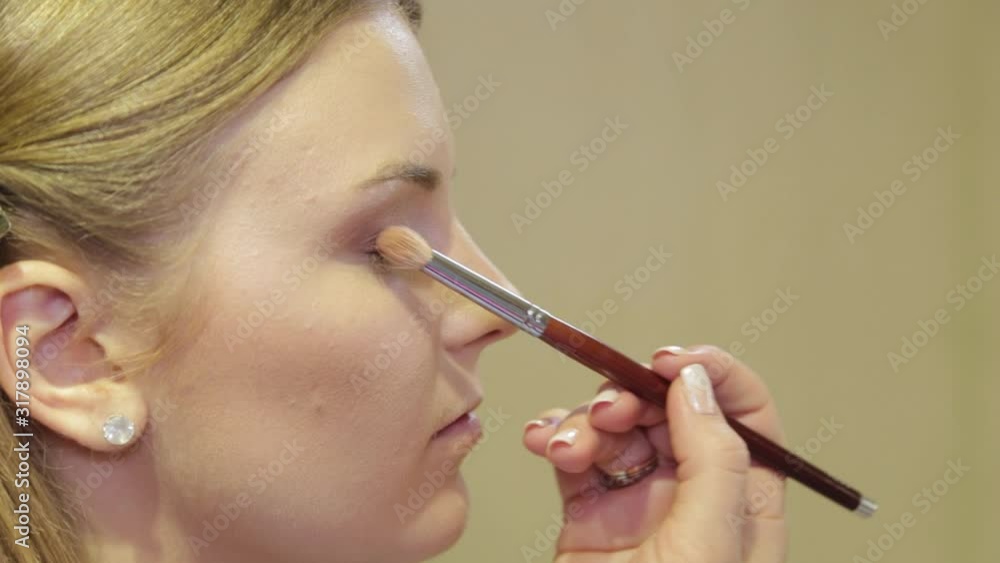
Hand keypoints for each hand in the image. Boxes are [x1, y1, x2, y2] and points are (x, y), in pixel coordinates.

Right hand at [522, 345, 787, 562]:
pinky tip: (543, 443)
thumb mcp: (707, 548)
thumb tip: (696, 385)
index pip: (748, 416)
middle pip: (673, 412)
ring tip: (566, 447)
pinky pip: (575, 454)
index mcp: (744, 505)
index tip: (668, 363)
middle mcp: (694, 498)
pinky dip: (556, 437)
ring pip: (618, 428)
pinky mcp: (588, 515)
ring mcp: (639, 505)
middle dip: (634, 398)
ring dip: (585, 422)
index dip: (713, 375)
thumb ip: (713, 460)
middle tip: (609, 413)